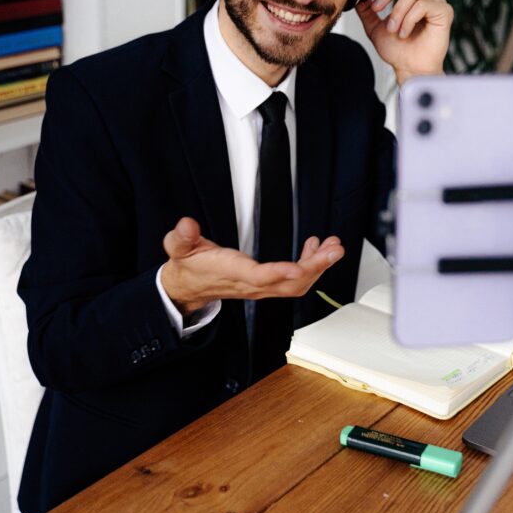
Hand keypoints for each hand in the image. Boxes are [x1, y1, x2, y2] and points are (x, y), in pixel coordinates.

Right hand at [160, 217, 344, 317]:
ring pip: (296, 284)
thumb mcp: (178, 248)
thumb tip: (186, 225)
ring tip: (333, 247)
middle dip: (315, 268)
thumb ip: (181, 237)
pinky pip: (294, 280)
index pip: (259, 277)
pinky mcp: (266, 284)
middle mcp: (252, 284)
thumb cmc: (190, 266)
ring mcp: (261, 287)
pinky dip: (309, 265)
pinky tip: (315, 247)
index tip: (299, 267)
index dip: (280, 273)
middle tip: (334, 250)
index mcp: (232, 273)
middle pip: (289, 285)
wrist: (189, 286)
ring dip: (318, 266)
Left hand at [356, 0, 452, 84]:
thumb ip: (367, 11)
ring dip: (398, 11)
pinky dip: (409, 19)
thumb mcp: (375, 28)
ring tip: (395, 29)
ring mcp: (436, 2)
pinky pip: (422, 5)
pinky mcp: (444, 12)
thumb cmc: (398, 51)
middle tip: (378, 8)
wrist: (409, 68)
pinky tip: (406, 32)